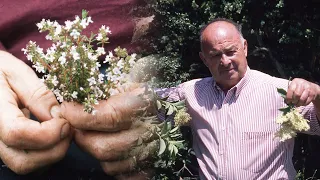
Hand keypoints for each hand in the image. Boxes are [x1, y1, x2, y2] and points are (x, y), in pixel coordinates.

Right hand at [0, 51, 71, 173]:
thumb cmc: (0, 71)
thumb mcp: (17, 73)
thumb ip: (38, 94)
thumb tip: (58, 116)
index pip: (18, 134)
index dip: (47, 133)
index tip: (65, 122)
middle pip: (23, 161)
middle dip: (54, 149)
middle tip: (68, 128)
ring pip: (26, 165)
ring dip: (52, 153)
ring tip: (63, 131)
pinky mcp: (7, 147)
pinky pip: (28, 161)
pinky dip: (46, 154)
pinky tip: (54, 135)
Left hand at [61, 84, 157, 177]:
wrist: (168, 109)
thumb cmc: (139, 95)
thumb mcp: (122, 84)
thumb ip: (97, 93)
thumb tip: (65, 104)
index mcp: (146, 103)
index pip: (109, 116)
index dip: (82, 116)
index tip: (66, 110)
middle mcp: (152, 131)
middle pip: (104, 147)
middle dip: (82, 137)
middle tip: (77, 127)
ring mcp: (153, 153)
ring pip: (109, 164)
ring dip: (96, 150)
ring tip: (97, 135)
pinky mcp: (150, 168)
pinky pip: (120, 175)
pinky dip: (111, 164)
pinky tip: (112, 148)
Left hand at [286, 78, 319, 105]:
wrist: (312, 87)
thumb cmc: (299, 88)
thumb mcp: (294, 87)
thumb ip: (289, 93)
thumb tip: (286, 101)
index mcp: (295, 81)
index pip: (291, 90)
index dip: (289, 97)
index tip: (288, 102)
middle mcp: (302, 84)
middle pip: (297, 94)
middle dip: (294, 101)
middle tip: (293, 103)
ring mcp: (308, 89)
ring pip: (302, 99)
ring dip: (298, 103)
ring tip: (297, 104)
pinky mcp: (312, 94)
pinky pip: (307, 101)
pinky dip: (303, 104)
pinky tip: (301, 103)